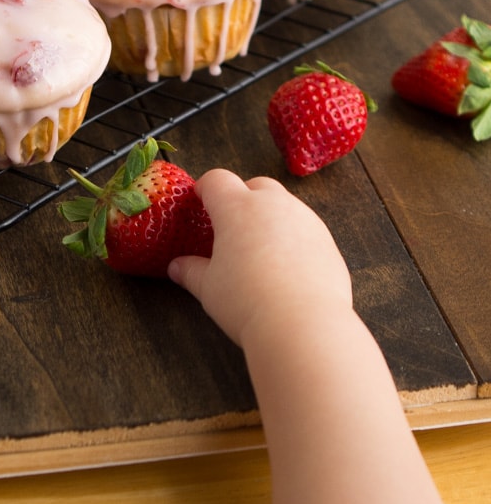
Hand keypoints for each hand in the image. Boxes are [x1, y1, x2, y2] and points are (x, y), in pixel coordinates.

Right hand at [169, 168, 351, 347]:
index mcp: (237, 207)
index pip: (217, 180)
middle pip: (255, 185)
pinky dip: (294, 238)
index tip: (201, 201)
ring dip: (271, 217)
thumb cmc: (247, 302)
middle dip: (242, 198)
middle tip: (232, 226)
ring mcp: (304, 218)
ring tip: (261, 250)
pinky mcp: (326, 239)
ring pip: (284, 204)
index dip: (207, 188)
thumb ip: (191, 272)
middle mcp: (272, 204)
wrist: (302, 323)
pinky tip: (287, 267)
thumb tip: (176, 267)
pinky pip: (306, 228)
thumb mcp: (209, 288)